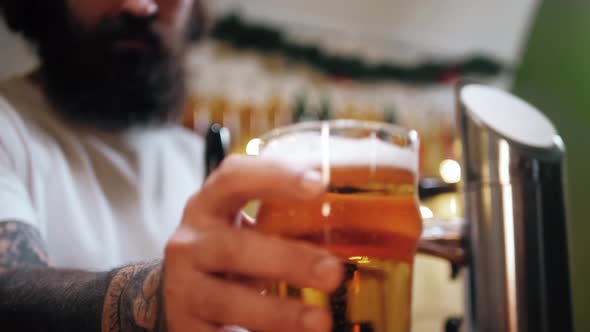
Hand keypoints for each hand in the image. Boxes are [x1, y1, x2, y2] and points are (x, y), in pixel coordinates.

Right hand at [163, 156, 342, 331]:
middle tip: (333, 273)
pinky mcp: (185, 327)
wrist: (185, 291)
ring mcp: (183, 287)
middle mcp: (190, 242)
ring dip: (276, 313)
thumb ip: (287, 219)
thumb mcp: (249, 226)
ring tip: (321, 322)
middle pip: (233, 247)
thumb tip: (364, 219)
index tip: (319, 185)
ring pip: (225, 299)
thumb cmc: (232, 248)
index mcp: (210, 205)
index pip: (234, 178)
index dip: (275, 177)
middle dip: (286, 260)